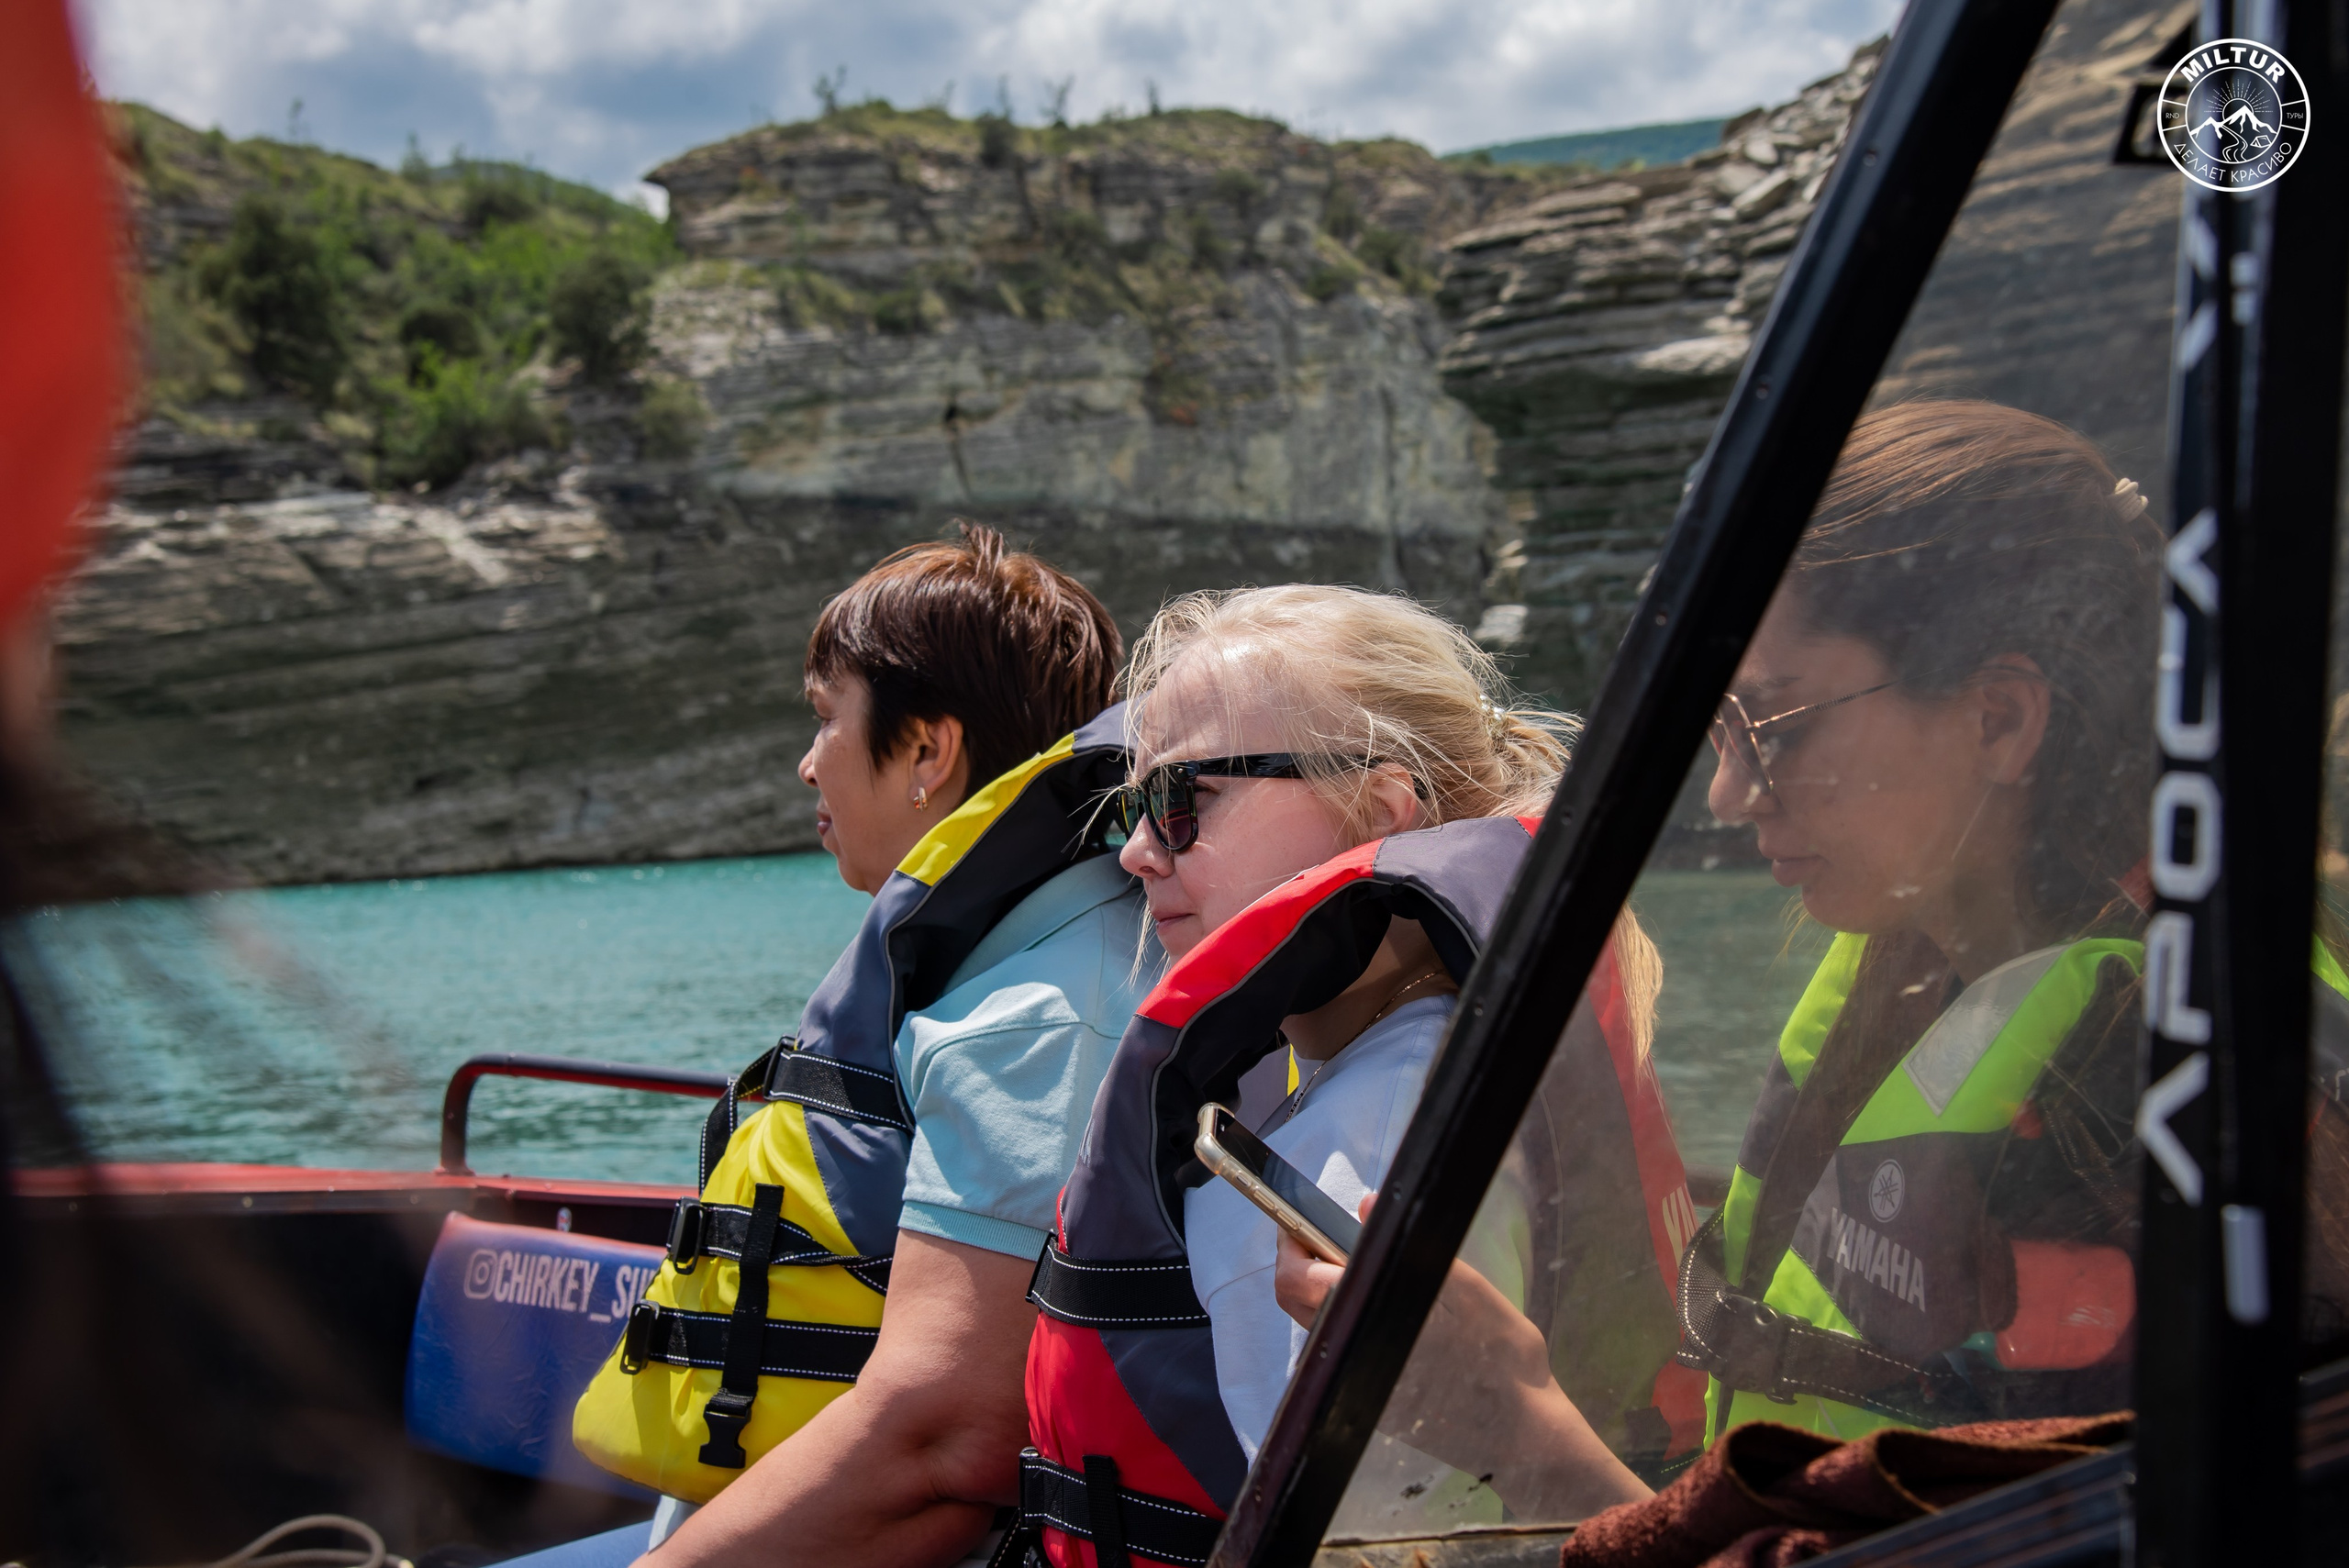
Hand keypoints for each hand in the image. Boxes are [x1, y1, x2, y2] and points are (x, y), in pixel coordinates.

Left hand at [1271, 1195, 1651, 1519]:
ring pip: (1318, 1326)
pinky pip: (1339, 1350)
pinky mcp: (1370, 1404)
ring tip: (1362, 1268)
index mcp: (1366, 1321)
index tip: (1304, 1219)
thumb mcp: (1466, 1288)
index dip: (1292, 1242)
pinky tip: (1384, 1309)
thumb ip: (1409, 1243)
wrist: (1523, 1435)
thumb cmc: (1501, 1357)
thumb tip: (1364, 1205)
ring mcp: (1357, 1383)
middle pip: (1297, 1303)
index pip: (1295, 1280)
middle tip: (1332, 1236)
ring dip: (1325, 1292)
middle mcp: (1349, 1356)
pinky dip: (1347, 1320)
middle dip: (1304, 1263)